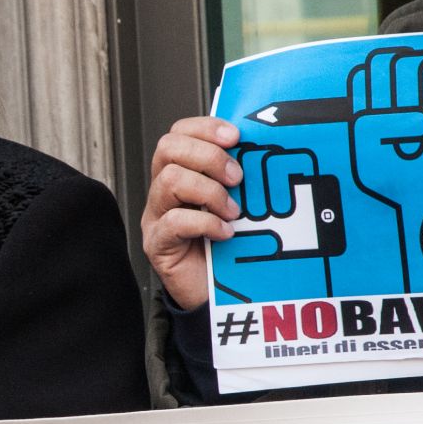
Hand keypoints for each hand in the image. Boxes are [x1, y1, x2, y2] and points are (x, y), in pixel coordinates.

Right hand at [141, 117, 242, 309]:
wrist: (218, 296)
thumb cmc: (229, 248)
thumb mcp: (239, 204)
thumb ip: (240, 180)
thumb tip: (265, 151)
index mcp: (182, 173)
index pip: (179, 133)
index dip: (204, 128)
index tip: (235, 136)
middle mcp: (164, 191)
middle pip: (168, 148)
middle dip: (208, 156)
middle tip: (237, 177)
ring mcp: (157, 216)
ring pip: (169, 180)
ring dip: (209, 192)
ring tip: (232, 211)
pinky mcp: (157, 244)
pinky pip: (174, 222)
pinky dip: (205, 223)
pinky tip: (225, 233)